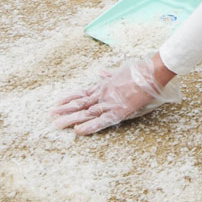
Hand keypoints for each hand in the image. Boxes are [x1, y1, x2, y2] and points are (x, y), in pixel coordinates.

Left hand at [52, 54, 180, 134]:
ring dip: (71, 118)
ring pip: (86, 112)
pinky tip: (78, 131)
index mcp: (104, 86)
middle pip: (80, 104)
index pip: (83, 93)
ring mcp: (109, 102)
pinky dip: (90, 126)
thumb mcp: (120, 70)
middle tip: (50, 116)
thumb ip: (109, 74)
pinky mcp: (119, 111)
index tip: (58, 103)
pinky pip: (102, 120)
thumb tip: (101, 72)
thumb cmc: (139, 70)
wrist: (151, 72)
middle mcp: (103, 94)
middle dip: (65, 110)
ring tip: (57, 124)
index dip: (70, 99)